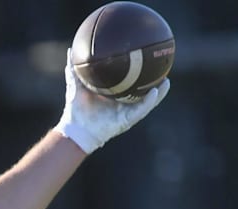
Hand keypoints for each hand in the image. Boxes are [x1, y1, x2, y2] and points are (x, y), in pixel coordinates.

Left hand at [54, 48, 170, 153]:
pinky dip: (149, 101)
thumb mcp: (75, 85)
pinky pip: (141, 110)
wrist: (75, 129)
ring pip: (147, 102)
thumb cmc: (76, 110)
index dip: (136, 73)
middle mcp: (122, 104)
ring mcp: (126, 113)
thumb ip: (74, 69)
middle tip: (163, 67)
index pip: (128, 82)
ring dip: (158, 93)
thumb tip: (70, 50)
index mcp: (113, 96)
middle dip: (152, 81)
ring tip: (167, 81)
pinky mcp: (127, 121)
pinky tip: (155, 91)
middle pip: (142, 91)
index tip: (144, 59)